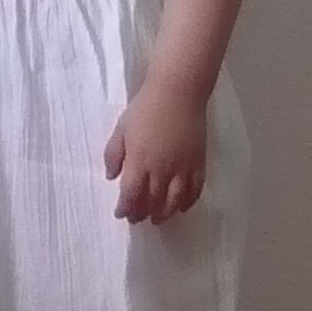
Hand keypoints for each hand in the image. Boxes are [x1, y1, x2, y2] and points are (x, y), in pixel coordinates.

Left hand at [103, 81, 207, 224]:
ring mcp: (183, 167)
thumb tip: (112, 177)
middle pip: (152, 202)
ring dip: (164, 214)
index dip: (125, 208)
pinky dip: (188, 202)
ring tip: (158, 218)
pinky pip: (195, 190)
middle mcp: (161, 169)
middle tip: (137, 218)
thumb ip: (113, 154)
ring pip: (174, 201)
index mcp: (139, 161)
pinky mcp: (199, 162)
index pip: (131, 195)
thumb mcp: (121, 128)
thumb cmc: (145, 107)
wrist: (178, 92)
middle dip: (142, 214)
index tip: (120, 213)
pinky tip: (181, 207)